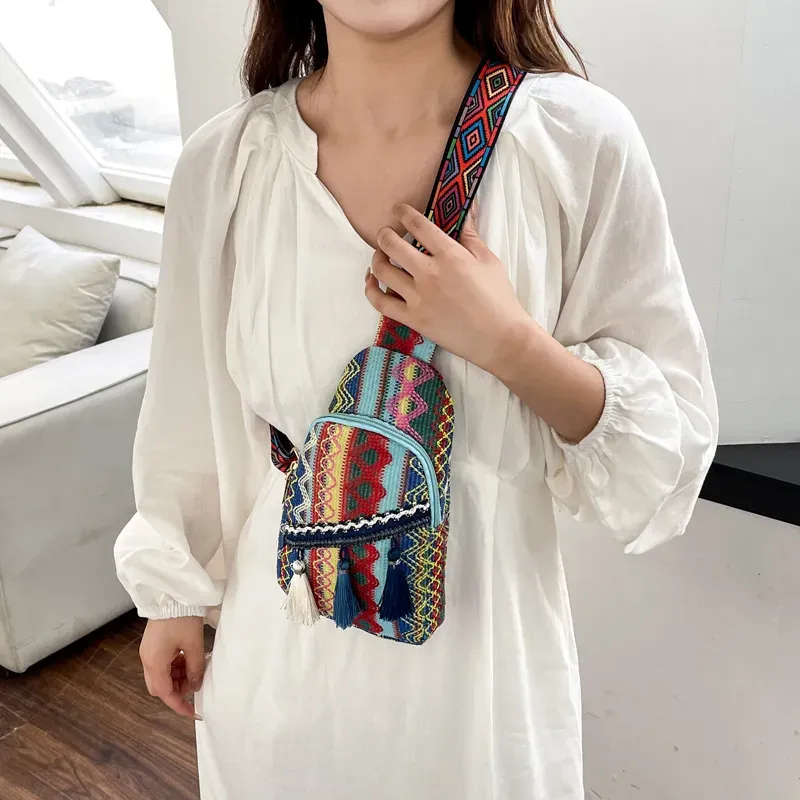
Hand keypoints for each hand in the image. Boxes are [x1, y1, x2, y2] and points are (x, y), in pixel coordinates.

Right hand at [140, 617, 205, 718]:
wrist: (172, 594)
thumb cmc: (183, 619)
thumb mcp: (194, 645)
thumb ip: (195, 668)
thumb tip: (196, 685)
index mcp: (154, 662)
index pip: (165, 693)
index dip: (179, 705)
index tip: (193, 713)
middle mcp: (147, 659)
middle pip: (159, 686)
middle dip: (177, 690)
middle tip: (195, 684)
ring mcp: (148, 651)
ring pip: (160, 676)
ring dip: (177, 678)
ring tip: (194, 669)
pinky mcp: (152, 644)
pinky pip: (161, 664)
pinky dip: (174, 667)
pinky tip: (187, 659)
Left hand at [365, 203, 531, 371]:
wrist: (499, 338)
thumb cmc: (498, 298)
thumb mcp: (489, 260)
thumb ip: (471, 235)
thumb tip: (465, 211)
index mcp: (450, 255)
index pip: (418, 225)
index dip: (403, 213)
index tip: (398, 210)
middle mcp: (429, 273)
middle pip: (392, 244)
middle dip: (385, 234)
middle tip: (387, 234)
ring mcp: (418, 297)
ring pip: (382, 270)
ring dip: (377, 257)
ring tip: (381, 255)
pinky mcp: (412, 319)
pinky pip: (380, 301)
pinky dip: (371, 288)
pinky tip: (373, 280)